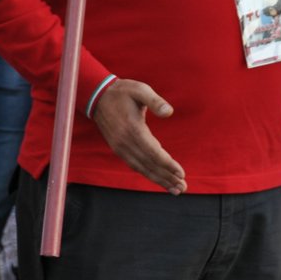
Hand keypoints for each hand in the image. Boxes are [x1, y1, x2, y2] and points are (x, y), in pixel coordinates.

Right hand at [90, 78, 185, 193]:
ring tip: (175, 189)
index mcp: (133, 129)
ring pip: (142, 168)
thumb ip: (155, 101)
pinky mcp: (118, 149)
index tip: (181, 173)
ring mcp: (120, 147)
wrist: (97, 96)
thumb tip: (169, 112)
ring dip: (159, 180)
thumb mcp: (140, 90)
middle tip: (183, 187)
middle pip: (149, 165)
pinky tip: (158, 179)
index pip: (153, 153)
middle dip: (167, 177)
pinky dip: (148, 174)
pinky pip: (135, 165)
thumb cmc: (123, 92)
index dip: (168, 164)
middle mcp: (125, 142)